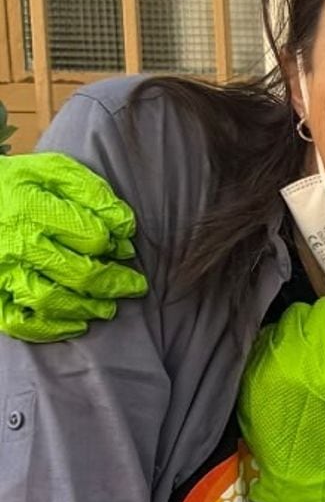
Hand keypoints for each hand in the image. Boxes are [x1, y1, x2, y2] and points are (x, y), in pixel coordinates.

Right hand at [0, 152, 147, 341]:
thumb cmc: (17, 183)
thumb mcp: (53, 172)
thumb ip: (92, 193)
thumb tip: (126, 226)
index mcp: (32, 209)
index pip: (91, 237)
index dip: (114, 245)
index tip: (125, 249)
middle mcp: (15, 244)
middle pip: (78, 273)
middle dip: (116, 283)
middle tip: (135, 285)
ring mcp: (1, 272)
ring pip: (51, 301)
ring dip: (88, 308)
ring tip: (109, 307)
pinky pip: (19, 322)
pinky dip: (50, 329)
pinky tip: (76, 325)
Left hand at [238, 297, 324, 501]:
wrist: (303, 477)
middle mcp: (302, 359)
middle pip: (324, 310)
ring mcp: (273, 362)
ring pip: (296, 316)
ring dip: (312, 328)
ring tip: (320, 355)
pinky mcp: (254, 369)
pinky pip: (274, 334)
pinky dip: (289, 341)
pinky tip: (298, 363)